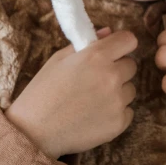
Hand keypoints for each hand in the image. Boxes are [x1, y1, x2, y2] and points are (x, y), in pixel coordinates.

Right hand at [5, 27, 137, 158]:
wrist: (34, 132)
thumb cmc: (43, 92)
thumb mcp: (59, 59)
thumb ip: (87, 43)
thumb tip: (109, 32)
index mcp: (97, 56)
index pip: (129, 40)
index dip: (121, 44)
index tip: (114, 52)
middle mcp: (111, 77)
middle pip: (131, 65)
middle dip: (117, 69)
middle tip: (95, 80)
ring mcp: (117, 101)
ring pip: (130, 90)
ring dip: (117, 92)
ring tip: (91, 100)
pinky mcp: (119, 123)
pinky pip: (127, 111)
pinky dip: (115, 113)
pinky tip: (94, 116)